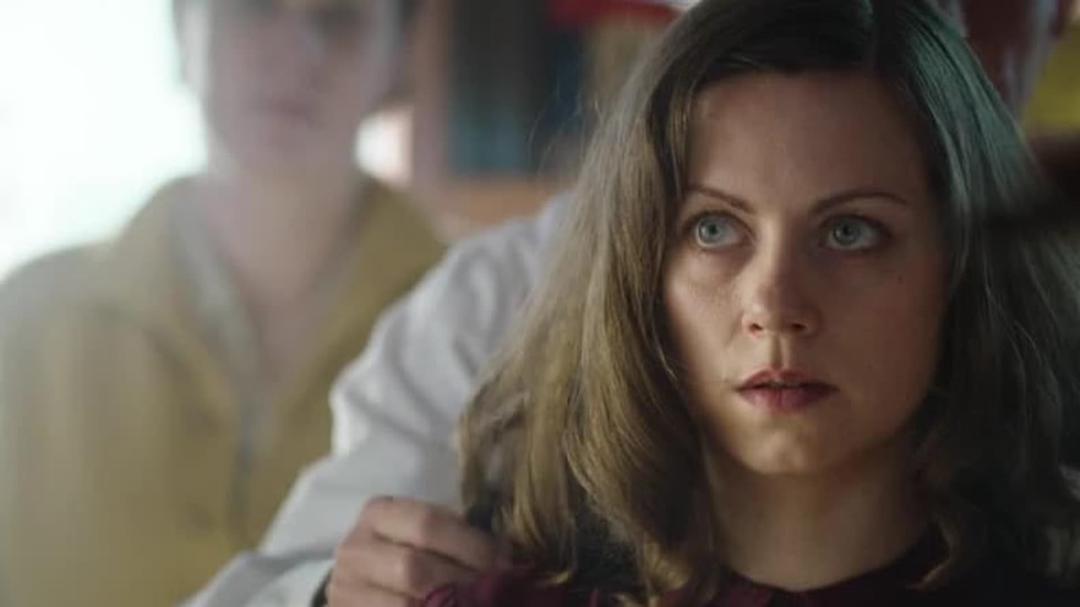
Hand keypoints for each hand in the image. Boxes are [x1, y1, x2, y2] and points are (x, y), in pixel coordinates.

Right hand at [327, 496, 508, 605]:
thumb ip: (456, 534)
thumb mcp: (423, 532)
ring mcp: (346, 589)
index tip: (505, 563)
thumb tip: (509, 553)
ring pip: (405, 605)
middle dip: (462, 582)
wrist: (361, 579)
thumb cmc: (405, 549)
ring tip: (480, 604)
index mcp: (379, 513)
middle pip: (414, 568)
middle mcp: (356, 549)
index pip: (428, 523)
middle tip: (497, 591)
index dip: (471, 545)